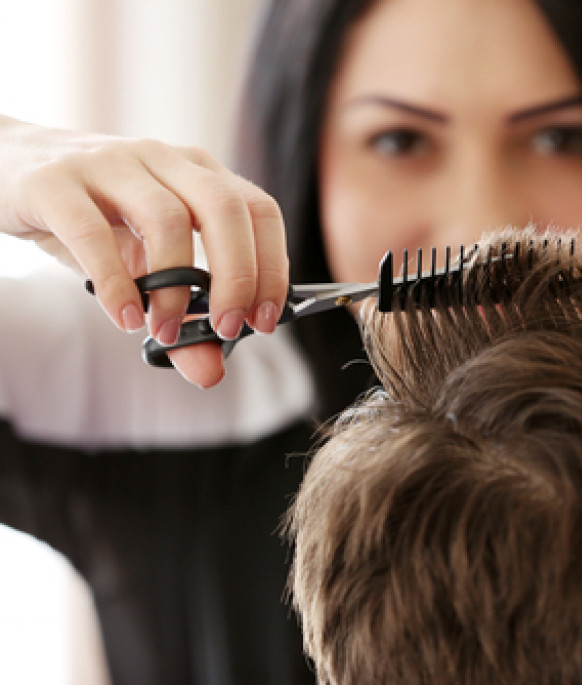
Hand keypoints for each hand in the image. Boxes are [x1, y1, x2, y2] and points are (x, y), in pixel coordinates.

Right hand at [0, 116, 288, 386]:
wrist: (1, 166)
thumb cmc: (89, 218)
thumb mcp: (142, 266)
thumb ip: (182, 318)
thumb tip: (211, 372)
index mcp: (198, 171)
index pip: (260, 210)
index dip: (273, 267)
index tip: (266, 320)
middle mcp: (162, 158)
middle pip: (225, 209)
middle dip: (237, 277)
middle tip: (227, 329)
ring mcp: (109, 163)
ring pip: (166, 218)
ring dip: (174, 287)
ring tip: (163, 331)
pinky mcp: (54, 181)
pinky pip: (93, 234)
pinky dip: (116, 284)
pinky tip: (124, 318)